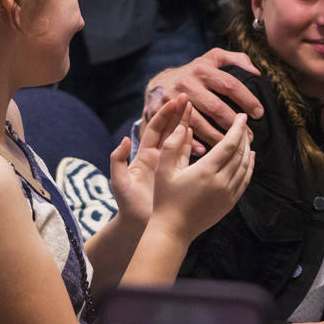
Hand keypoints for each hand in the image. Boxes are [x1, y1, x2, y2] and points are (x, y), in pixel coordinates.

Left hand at [109, 95, 188, 226]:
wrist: (138, 225)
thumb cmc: (127, 205)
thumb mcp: (119, 182)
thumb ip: (118, 160)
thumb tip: (125, 140)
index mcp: (144, 155)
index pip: (155, 128)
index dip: (164, 114)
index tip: (174, 101)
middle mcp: (158, 157)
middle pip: (169, 129)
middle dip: (178, 113)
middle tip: (189, 98)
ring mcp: (169, 165)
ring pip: (180, 140)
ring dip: (188, 125)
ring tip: (199, 111)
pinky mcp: (178, 175)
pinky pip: (188, 156)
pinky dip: (195, 144)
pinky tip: (205, 136)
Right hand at [142, 48, 263, 155]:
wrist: (159, 82)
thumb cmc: (194, 73)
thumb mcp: (213, 58)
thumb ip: (235, 60)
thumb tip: (256, 72)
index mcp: (202, 69)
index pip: (229, 84)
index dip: (247, 99)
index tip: (259, 113)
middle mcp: (187, 83)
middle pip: (215, 107)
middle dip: (234, 124)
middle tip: (250, 136)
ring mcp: (172, 99)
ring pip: (199, 123)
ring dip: (217, 137)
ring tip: (234, 147)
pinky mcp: (160, 113)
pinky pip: (178, 132)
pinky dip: (192, 143)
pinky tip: (207, 152)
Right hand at [149, 108, 254, 242]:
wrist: (173, 230)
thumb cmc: (165, 199)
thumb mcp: (163, 170)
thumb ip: (172, 145)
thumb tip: (184, 126)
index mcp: (206, 171)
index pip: (230, 144)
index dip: (237, 128)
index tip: (241, 117)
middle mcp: (221, 182)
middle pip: (240, 154)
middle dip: (243, 136)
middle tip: (243, 124)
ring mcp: (228, 194)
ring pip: (245, 167)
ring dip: (248, 150)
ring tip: (246, 138)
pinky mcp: (230, 203)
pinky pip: (245, 180)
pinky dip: (249, 167)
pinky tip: (249, 159)